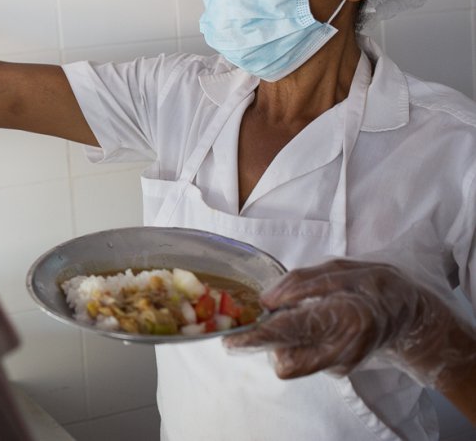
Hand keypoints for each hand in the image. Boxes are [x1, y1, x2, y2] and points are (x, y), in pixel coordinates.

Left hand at [225, 258, 475, 385]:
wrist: (409, 315)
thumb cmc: (374, 285)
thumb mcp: (341, 270)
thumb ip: (302, 283)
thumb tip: (267, 300)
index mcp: (345, 318)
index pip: (291, 330)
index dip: (256, 336)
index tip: (230, 340)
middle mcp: (343, 350)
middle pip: (286, 361)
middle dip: (259, 346)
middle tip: (237, 335)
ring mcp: (341, 364)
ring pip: (291, 363)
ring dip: (280, 342)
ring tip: (290, 316)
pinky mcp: (338, 370)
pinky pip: (302, 359)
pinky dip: (295, 343)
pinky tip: (307, 325)